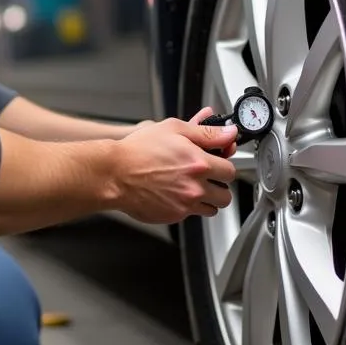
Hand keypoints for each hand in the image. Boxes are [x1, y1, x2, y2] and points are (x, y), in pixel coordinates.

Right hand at [111, 108, 237, 224]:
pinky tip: (176, 193)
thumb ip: (206, 132)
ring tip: (193, 187)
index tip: (216, 163)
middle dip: (219, 185)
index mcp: (199, 163)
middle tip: (207, 177)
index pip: (230, 171)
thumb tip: (229, 133)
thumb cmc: (138, 150)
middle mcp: (195, 186)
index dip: (223, 165)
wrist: (115, 174)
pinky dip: (189, 206)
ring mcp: (185, 203)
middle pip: (226, 194)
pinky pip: (193, 214)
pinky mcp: (174, 216)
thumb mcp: (174, 129)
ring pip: (213, 208)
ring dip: (208, 199)